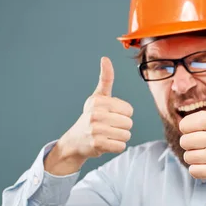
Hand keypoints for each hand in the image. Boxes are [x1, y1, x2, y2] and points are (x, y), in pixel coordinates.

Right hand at [46, 57, 133, 174]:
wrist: (75, 140)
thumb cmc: (92, 116)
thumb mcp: (98, 97)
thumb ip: (105, 79)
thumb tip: (105, 58)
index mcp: (98, 101)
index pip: (129, 110)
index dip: (123, 114)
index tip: (110, 115)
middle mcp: (95, 114)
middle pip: (129, 123)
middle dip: (122, 127)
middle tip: (108, 127)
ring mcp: (95, 130)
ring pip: (126, 135)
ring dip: (119, 137)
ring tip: (107, 135)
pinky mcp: (97, 144)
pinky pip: (121, 146)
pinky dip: (116, 147)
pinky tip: (105, 143)